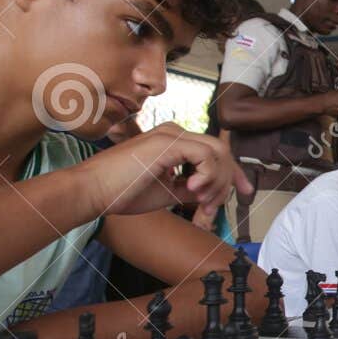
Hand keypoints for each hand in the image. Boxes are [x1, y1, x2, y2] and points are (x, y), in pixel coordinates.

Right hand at [80, 122, 251, 229]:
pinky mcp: (167, 142)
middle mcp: (173, 133)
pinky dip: (207, 175)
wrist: (93, 191)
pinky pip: (206, 155)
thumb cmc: (121, 192)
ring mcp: (170, 135)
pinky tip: (193, 189)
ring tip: (200, 199)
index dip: (233, 173)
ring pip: (217, 152)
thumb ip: (191, 186)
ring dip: (217, 181)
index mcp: (172, 142)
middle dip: (229, 180)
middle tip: (214, 206)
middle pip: (221, 150)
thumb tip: (212, 192)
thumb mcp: (167, 191)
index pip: (214, 152)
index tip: (245, 192)